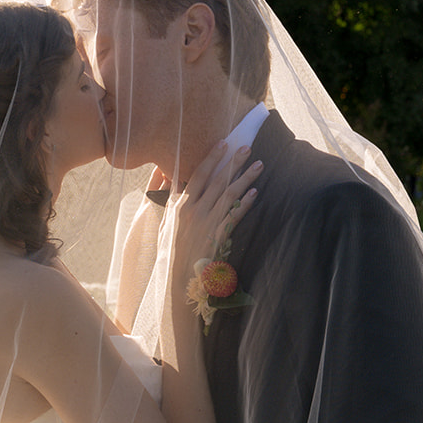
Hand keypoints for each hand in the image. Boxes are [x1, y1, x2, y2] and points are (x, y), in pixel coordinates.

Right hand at [151, 141, 261, 270]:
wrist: (176, 279)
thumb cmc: (169, 251)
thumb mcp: (164, 224)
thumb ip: (170, 202)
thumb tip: (171, 180)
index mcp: (180, 205)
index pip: (198, 175)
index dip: (211, 158)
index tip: (222, 144)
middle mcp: (194, 211)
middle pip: (217, 180)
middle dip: (233, 161)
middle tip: (247, 147)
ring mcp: (207, 223)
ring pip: (229, 194)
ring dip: (246, 178)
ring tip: (258, 165)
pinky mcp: (219, 236)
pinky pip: (235, 215)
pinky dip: (245, 203)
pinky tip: (254, 193)